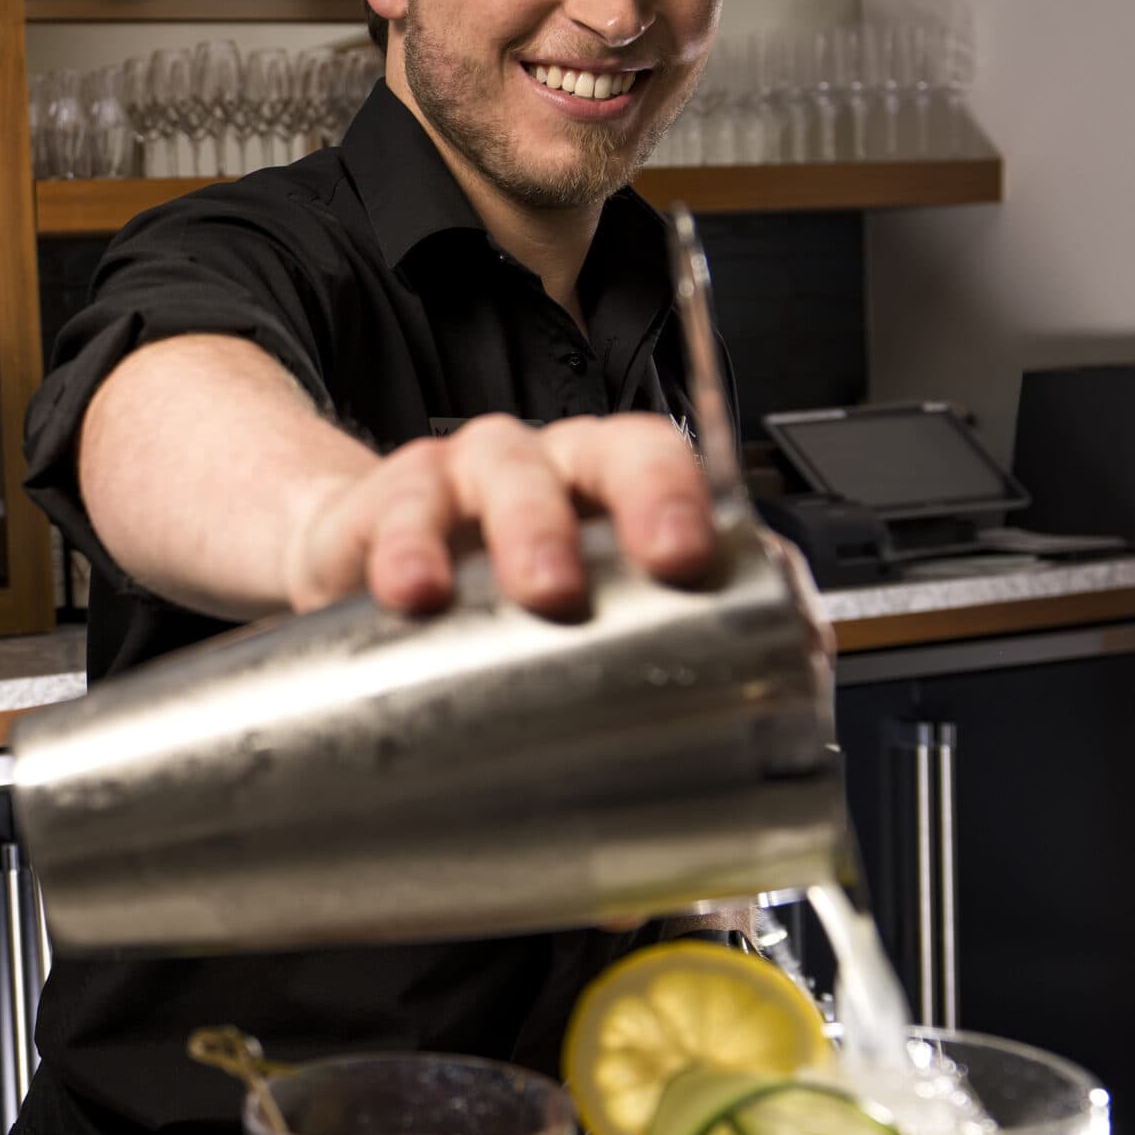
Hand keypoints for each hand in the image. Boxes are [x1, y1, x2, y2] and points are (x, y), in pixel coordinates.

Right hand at [279, 413, 716, 618]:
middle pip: (582, 458)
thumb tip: (764, 676)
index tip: (682, 557)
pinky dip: (407, 552)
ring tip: (523, 595)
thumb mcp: (579, 605)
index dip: (672, 495)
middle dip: (593, 515)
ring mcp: (464, 475)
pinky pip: (400, 515)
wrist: (370, 564)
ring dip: (512, 531)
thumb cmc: (499, 591)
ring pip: (498, 475)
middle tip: (573, 592)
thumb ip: (670, 632)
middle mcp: (544, 464)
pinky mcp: (388, 503)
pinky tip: (411, 593)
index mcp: (606, 481)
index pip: (653, 458)